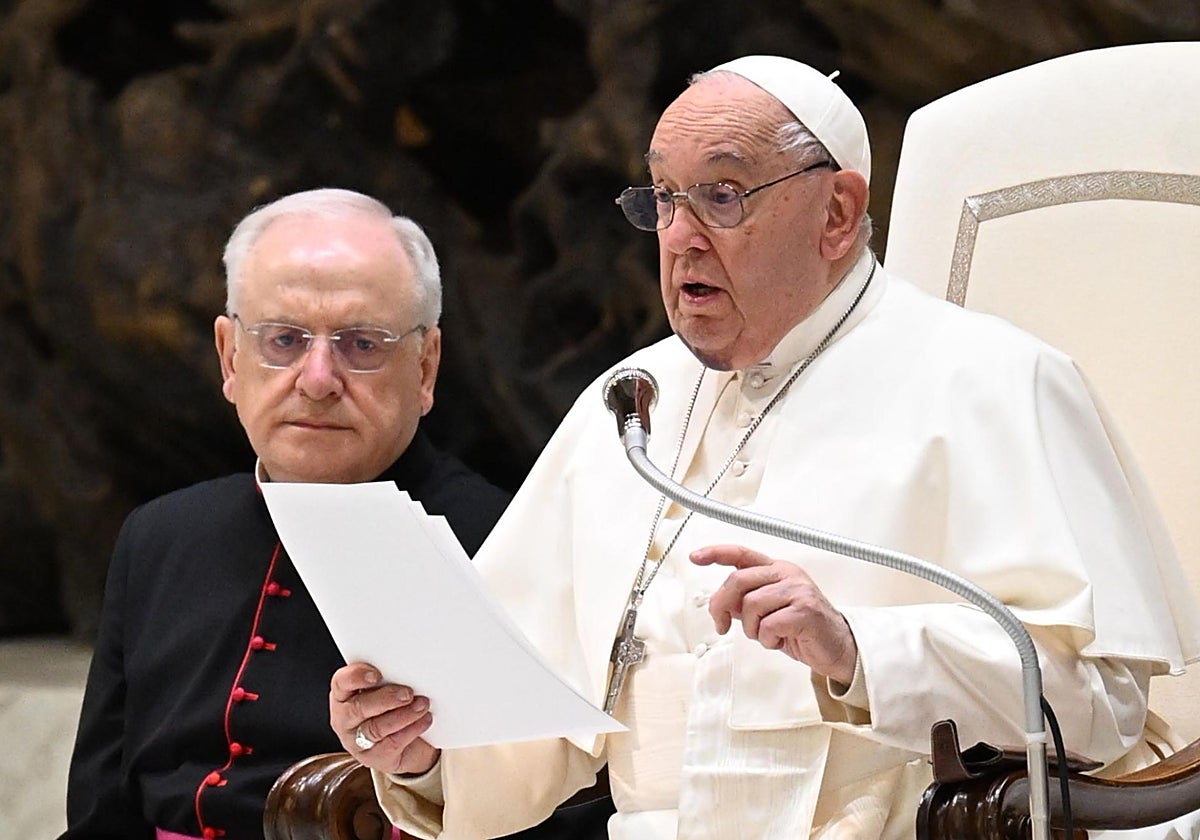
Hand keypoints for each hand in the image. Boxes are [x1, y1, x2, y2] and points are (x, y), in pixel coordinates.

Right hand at [329, 662, 439, 774]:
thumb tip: (407, 669)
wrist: (409, 743)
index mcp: (344, 695)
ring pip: (376, 728)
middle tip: (408, 693)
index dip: (356, 677)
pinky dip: (412, 729)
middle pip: (358, 708)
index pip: (341, 682)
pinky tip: (424, 719)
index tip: (377, 674)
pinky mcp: (374, 758)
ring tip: (422, 705)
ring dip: (403, 715)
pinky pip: (392, 743)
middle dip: (386, 699)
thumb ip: (389, 679)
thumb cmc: (393, 708)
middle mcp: (345, 718)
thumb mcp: (387, 689)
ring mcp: (357, 741)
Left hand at [692, 544, 856, 684]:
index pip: (742, 554)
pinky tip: (780, 640)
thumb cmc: (803, 629)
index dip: (716, 553)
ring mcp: (798, 591)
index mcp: (777, 570)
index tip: (695, 556)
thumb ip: (745, 603)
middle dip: (720, 605)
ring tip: (767, 635)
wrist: (838, 647)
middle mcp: (787, 574)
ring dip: (751, 629)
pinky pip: (767, 625)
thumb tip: (719, 602)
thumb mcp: (768, 612)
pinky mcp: (805, 611)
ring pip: (750, 605)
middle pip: (737, 581)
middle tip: (719, 624)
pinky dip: (767, 639)